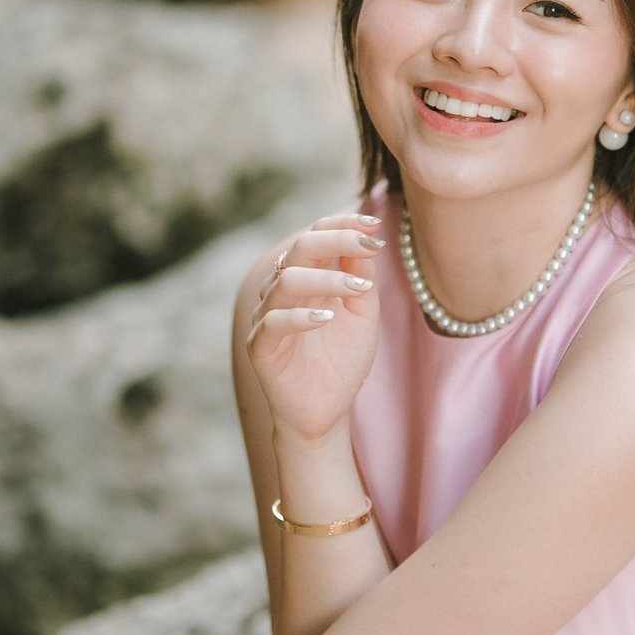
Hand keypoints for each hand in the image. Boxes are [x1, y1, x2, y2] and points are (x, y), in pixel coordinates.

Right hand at [247, 213, 382, 444]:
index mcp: (308, 277)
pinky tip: (327, 319)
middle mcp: (283, 291)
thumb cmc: (343, 360)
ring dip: (325, 279)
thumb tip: (367, 238)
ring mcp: (268, 317)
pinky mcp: (261, 348)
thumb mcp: (363, 314)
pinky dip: (300, 317)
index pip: (316, 235)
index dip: (341, 224)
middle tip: (368, 244)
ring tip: (357, 288)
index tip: (373, 223)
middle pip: (299, 248)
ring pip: (286, 281)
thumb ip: (362, 277)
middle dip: (336, 239)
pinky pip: (273, 323)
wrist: (327, 411)